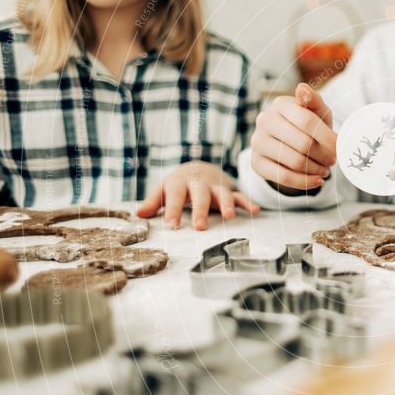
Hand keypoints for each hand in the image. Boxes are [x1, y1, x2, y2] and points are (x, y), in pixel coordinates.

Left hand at [137, 161, 259, 229]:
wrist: (198, 167)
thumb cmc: (178, 184)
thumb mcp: (163, 190)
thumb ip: (152, 202)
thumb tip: (138, 215)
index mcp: (179, 183)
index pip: (175, 197)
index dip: (173, 211)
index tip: (172, 226)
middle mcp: (199, 183)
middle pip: (200, 196)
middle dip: (201, 211)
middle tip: (200, 227)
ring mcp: (215, 186)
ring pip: (222, 194)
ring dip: (227, 204)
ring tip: (229, 217)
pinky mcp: (229, 190)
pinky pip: (240, 196)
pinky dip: (248, 203)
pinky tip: (255, 211)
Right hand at [250, 83, 336, 193]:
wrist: (288, 144)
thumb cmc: (308, 125)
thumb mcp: (316, 111)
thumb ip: (314, 101)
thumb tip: (302, 89)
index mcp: (281, 104)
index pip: (307, 122)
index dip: (328, 138)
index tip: (340, 148)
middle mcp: (265, 121)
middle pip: (303, 144)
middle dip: (324, 156)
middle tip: (333, 161)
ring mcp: (257, 142)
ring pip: (294, 162)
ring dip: (316, 169)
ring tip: (325, 170)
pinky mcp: (256, 163)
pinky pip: (283, 177)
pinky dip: (305, 182)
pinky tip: (317, 181)